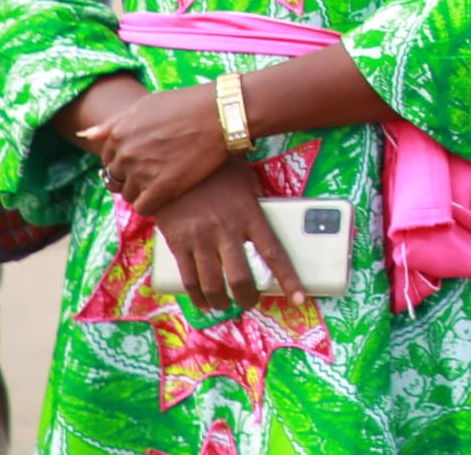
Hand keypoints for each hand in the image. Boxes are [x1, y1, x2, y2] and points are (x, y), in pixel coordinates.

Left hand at [80, 82, 229, 213]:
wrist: (221, 115)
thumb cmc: (187, 105)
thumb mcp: (147, 104)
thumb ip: (114, 122)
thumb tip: (86, 135)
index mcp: (119, 134)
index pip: (108, 159)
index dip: (126, 160)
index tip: (145, 158)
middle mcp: (126, 154)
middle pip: (117, 178)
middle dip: (132, 176)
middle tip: (156, 170)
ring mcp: (142, 173)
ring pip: (129, 195)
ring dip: (143, 191)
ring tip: (164, 181)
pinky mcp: (162, 188)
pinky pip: (144, 207)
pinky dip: (152, 204)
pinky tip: (167, 194)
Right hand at [144, 159, 306, 314]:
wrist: (172, 165)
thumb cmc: (215, 170)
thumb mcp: (246, 181)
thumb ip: (257, 203)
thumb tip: (271, 223)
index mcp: (249, 215)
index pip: (274, 253)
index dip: (288, 279)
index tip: (298, 298)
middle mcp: (226, 230)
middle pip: (241, 277)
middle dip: (248, 297)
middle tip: (251, 301)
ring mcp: (200, 239)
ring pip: (213, 284)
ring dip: (222, 301)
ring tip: (226, 305)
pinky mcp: (178, 244)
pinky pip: (189, 279)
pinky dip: (197, 296)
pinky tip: (204, 302)